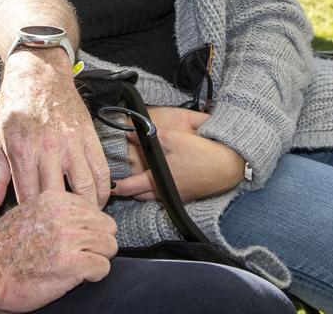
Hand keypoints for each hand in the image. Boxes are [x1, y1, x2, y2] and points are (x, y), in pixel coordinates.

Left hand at [0, 49, 110, 215]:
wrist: (38, 73)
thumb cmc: (15, 106)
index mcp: (22, 152)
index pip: (29, 200)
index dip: (33, 221)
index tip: (35, 230)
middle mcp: (49, 150)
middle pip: (60, 200)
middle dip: (61, 221)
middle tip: (61, 234)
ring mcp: (72, 144)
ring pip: (86, 190)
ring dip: (86, 210)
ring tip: (81, 221)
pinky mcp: (90, 137)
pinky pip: (102, 172)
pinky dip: (103, 191)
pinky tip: (96, 200)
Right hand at [0, 191, 116, 312]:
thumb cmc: (2, 247)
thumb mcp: (25, 212)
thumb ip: (53, 210)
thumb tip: (76, 214)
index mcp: (54, 199)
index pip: (93, 208)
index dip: (89, 226)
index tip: (79, 238)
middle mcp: (64, 215)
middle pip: (107, 226)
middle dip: (98, 242)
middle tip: (82, 253)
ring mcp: (70, 239)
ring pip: (109, 246)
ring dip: (97, 258)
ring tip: (79, 265)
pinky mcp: (73, 264)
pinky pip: (103, 268)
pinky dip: (93, 275)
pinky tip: (76, 276)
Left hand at [112, 106, 245, 201]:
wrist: (229, 165)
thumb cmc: (199, 151)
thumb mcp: (171, 138)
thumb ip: (147, 138)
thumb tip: (128, 134)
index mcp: (156, 180)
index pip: (128, 187)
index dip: (114, 187)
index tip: (103, 186)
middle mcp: (164, 192)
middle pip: (137, 195)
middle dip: (124, 190)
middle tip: (113, 182)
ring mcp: (176, 196)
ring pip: (150, 197)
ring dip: (139, 191)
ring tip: (129, 182)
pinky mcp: (186, 195)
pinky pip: (162, 196)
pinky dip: (153, 191)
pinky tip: (152, 182)